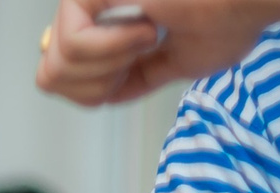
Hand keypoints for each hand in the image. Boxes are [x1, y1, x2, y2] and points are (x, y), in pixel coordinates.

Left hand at [37, 0, 279, 105]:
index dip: (92, 92)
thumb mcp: (177, 61)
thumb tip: (107, 95)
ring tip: (149, 34)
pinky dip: (111, 51)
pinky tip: (148, 26)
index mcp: (108, 17)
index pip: (57, 73)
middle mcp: (90, 3)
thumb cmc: (231, 18)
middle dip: (94, 86)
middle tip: (141, 55)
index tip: (136, 69)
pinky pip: (70, 45)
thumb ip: (138, 76)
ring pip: (54, 65)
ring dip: (108, 66)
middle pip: (48, 75)